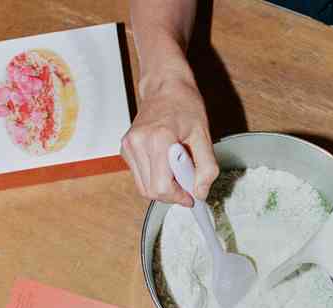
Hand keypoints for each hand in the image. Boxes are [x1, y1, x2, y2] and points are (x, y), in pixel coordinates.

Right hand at [121, 77, 218, 206]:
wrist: (165, 86)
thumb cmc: (185, 105)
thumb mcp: (203, 135)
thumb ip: (206, 167)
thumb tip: (200, 192)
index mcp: (158, 139)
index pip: (161, 187)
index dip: (178, 197)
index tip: (190, 196)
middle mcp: (138, 143)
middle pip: (150, 191)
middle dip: (171, 194)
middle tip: (186, 183)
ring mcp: (129, 146)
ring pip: (143, 187)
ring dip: (162, 187)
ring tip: (176, 170)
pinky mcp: (125, 149)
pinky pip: (140, 177)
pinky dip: (154, 178)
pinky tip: (165, 165)